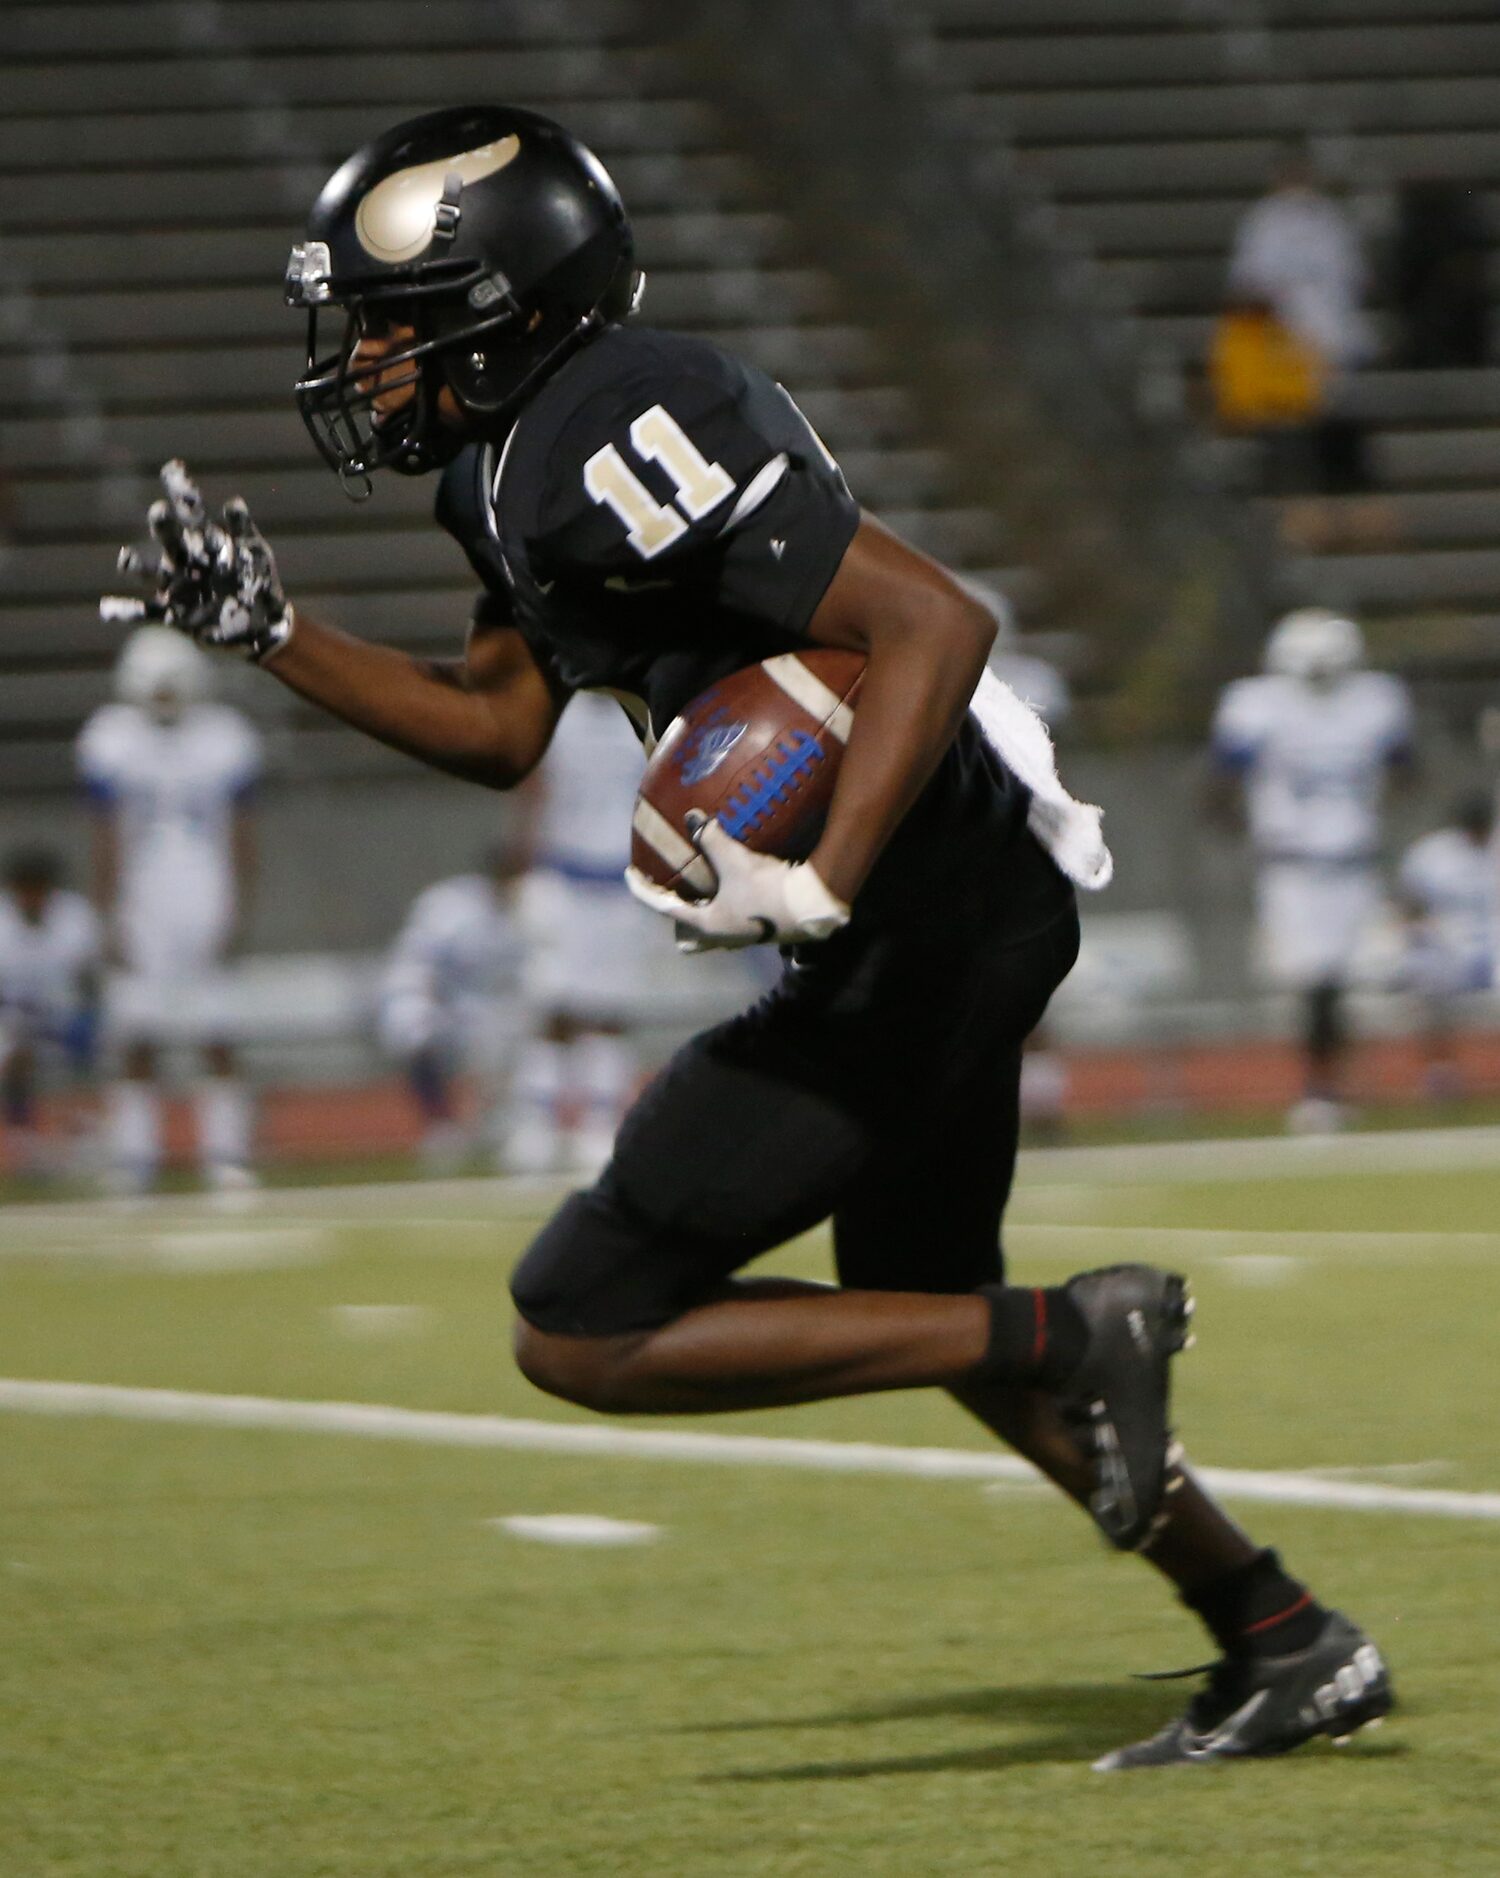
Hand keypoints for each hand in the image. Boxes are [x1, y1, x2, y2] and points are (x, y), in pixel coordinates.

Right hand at [100, 460, 293, 662]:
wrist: (261, 626)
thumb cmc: (258, 583)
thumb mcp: (255, 555)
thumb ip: (243, 531)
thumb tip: (233, 503)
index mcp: (203, 540)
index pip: (189, 510)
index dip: (181, 490)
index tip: (173, 468)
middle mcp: (184, 560)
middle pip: (169, 538)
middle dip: (163, 526)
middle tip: (160, 512)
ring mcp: (177, 587)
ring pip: (152, 573)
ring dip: (138, 566)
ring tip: (126, 561)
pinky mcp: (175, 616)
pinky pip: (146, 612)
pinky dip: (126, 611)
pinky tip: (106, 609)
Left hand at [625, 812, 849, 951]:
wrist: (813, 906)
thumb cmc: (769, 889)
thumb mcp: (736, 861)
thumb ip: (712, 838)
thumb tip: (693, 816)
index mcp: (707, 925)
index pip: (663, 907)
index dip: (643, 889)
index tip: (630, 875)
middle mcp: (721, 938)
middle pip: (687, 937)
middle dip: (679, 920)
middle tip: (678, 894)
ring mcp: (743, 939)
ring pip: (711, 936)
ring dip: (704, 917)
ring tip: (706, 892)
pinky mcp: (762, 933)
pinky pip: (734, 925)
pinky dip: (728, 910)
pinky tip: (738, 892)